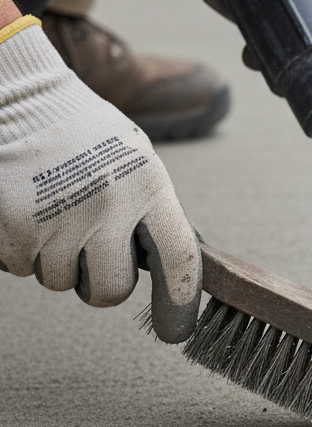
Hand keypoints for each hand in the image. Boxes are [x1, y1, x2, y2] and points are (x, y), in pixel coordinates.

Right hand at [0, 18, 201, 342]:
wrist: (22, 98)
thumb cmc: (85, 134)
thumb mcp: (137, 164)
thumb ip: (151, 213)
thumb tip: (171, 272)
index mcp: (149, 188)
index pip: (179, 259)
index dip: (180, 301)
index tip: (176, 328)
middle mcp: (110, 206)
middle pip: (111, 291)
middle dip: (99, 285)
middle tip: (90, 256)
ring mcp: (61, 218)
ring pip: (61, 281)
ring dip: (56, 261)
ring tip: (54, 214)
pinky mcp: (17, 225)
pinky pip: (22, 267)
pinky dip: (20, 249)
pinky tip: (26, 212)